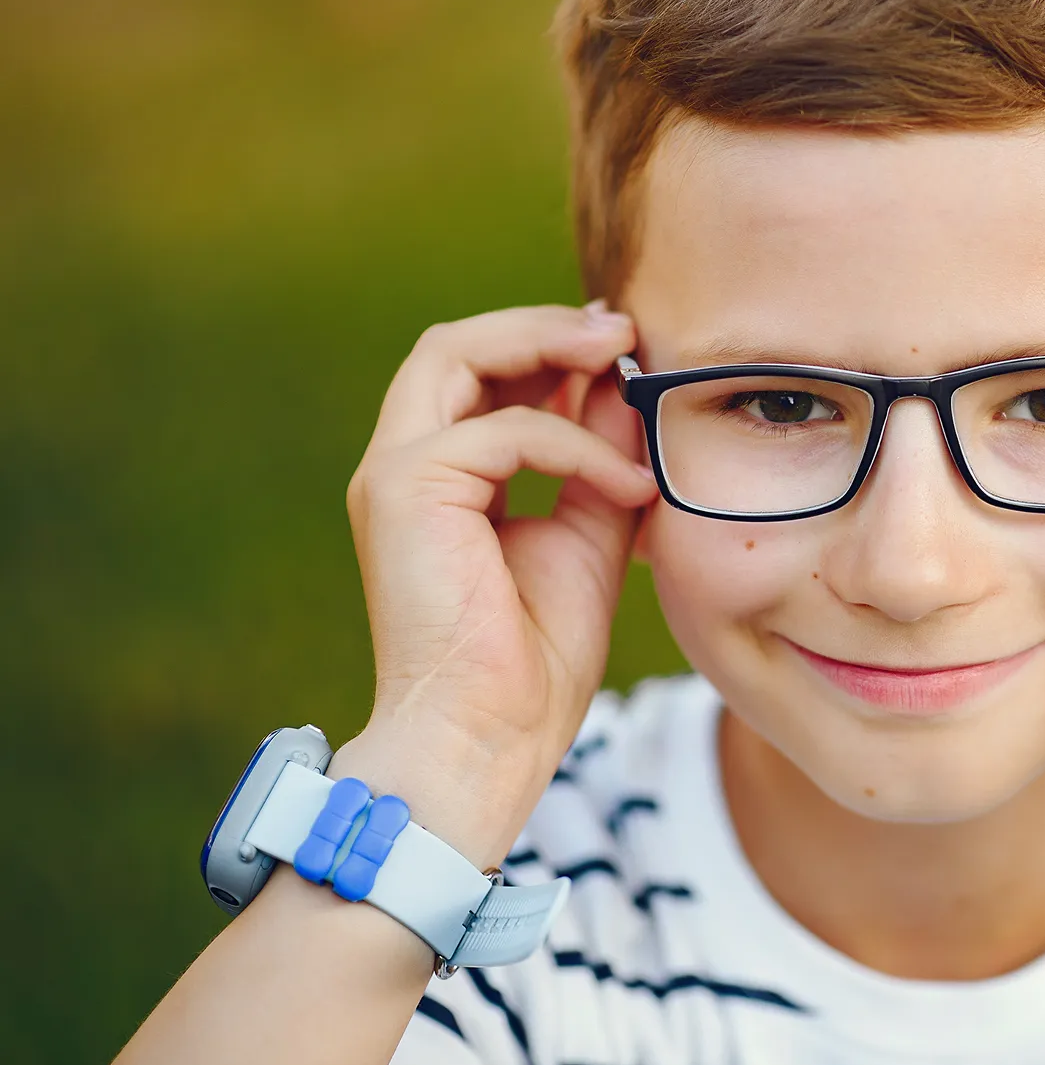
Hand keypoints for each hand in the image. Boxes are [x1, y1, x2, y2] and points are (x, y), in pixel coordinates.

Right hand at [336, 301, 657, 863]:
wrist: (491, 739)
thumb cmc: (536, 660)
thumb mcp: (590, 532)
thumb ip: (600, 459)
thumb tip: (626, 387)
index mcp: (440, 479)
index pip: (479, 376)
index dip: (548, 345)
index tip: (624, 343)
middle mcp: (404, 467)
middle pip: (454, 347)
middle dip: (542, 325)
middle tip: (621, 326)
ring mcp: (394, 475)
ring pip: (454, 355)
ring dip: (545, 344)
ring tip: (621, 356)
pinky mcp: (404, 491)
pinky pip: (503, 432)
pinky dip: (577, 446)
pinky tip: (630, 483)